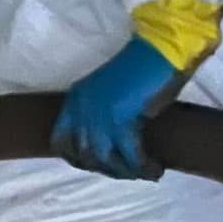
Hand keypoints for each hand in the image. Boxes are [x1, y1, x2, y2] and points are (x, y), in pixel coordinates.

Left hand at [52, 36, 177, 180]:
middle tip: (129, 171)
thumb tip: (112, 146)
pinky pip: (130, 155)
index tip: (99, 165)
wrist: (162, 49)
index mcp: (76, 98)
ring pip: (104, 159)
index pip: (60, 141)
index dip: (77, 159)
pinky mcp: (121, 119)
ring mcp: (99, 114)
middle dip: (107, 169)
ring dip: (125, 172)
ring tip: (144, 172)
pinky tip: (155, 170)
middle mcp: (82, 108)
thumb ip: (104, 115)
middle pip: (83, 154)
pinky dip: (143, 166)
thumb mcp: (111, 93)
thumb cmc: (143, 67)